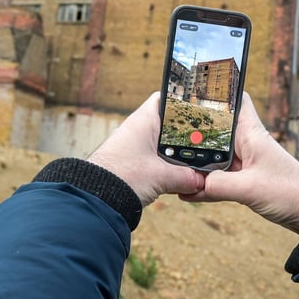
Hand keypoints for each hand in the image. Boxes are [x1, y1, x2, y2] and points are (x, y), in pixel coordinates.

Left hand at [88, 92, 205, 206]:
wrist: (93, 199)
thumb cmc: (122, 178)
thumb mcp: (162, 177)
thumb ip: (187, 177)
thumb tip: (202, 181)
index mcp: (144, 121)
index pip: (165, 99)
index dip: (183, 100)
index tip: (200, 106)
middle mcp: (137, 131)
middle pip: (168, 126)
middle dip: (185, 137)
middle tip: (204, 142)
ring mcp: (133, 148)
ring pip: (162, 146)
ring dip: (177, 156)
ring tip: (194, 165)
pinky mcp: (130, 165)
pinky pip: (154, 161)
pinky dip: (166, 169)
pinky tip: (177, 180)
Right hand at [181, 92, 298, 234]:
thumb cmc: (290, 192)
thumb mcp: (250, 189)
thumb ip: (218, 185)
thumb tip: (192, 185)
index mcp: (251, 133)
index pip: (236, 100)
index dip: (218, 92)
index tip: (193, 91)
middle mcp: (247, 144)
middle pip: (216, 129)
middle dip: (194, 133)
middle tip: (168, 134)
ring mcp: (246, 162)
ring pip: (214, 156)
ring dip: (197, 163)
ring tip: (172, 166)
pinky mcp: (245, 180)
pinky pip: (219, 179)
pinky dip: (205, 185)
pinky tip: (187, 193)